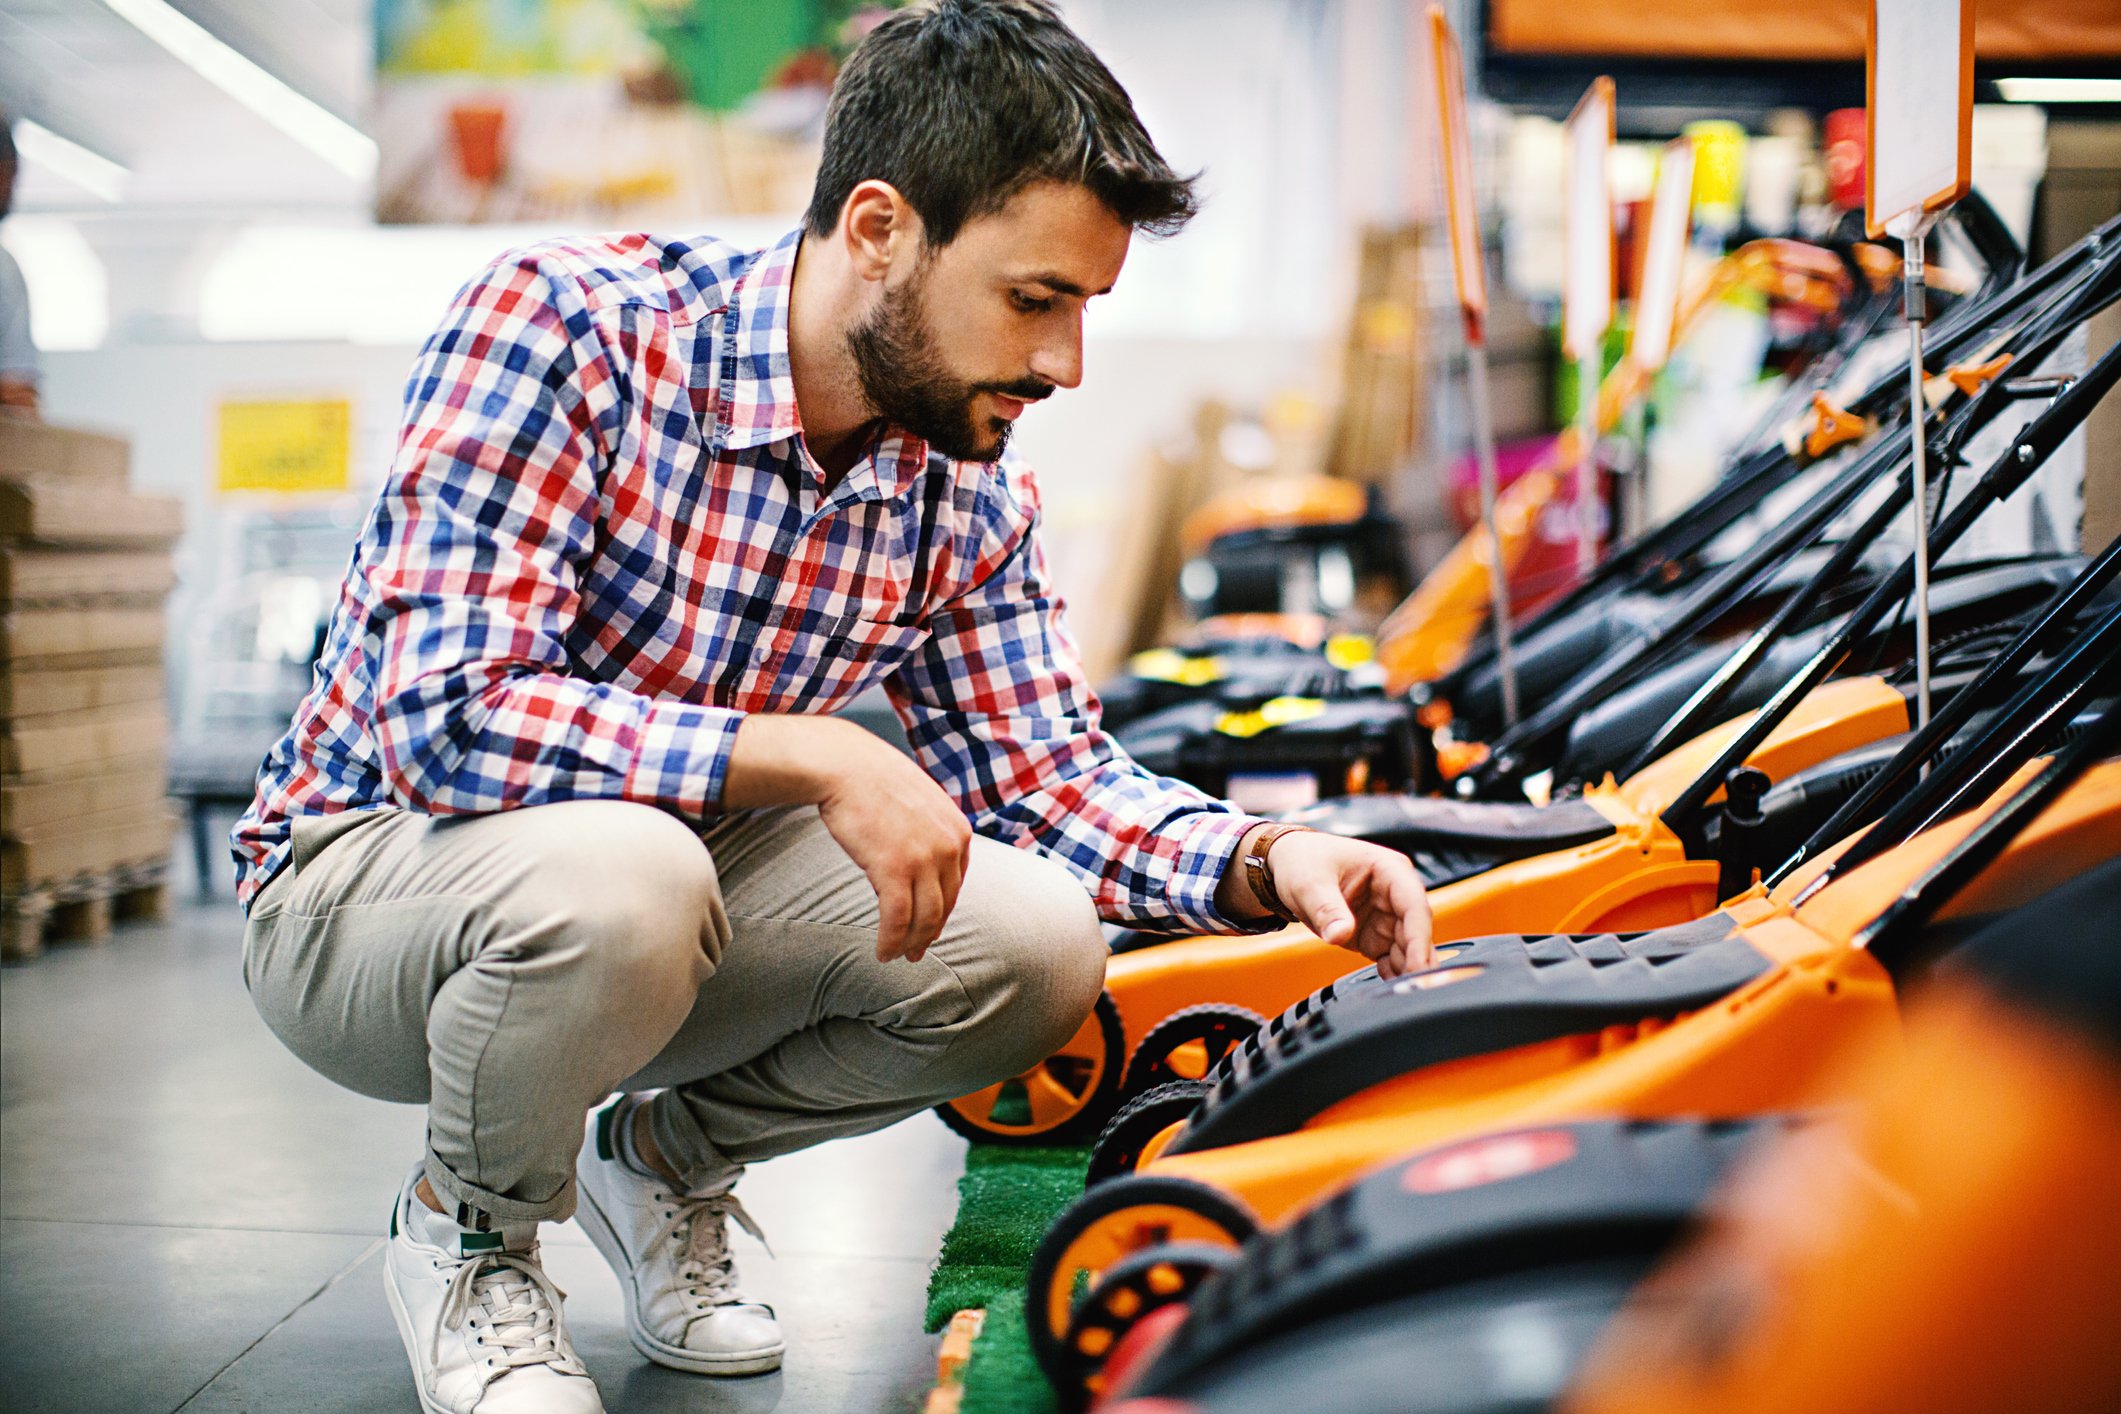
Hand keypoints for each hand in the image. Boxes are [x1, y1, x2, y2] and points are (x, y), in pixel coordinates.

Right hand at [723, 715, 972, 963]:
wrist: (845, 765)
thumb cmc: (873, 780)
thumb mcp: (920, 801)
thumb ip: (931, 830)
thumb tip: (923, 859)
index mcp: (958, 829)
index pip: (956, 884)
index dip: (942, 911)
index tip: (930, 927)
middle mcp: (948, 846)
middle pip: (944, 905)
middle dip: (929, 933)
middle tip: (915, 953)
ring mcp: (923, 859)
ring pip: (925, 918)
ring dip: (911, 944)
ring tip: (897, 956)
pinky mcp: (894, 869)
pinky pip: (897, 919)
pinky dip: (891, 941)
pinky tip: (882, 952)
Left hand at [1258, 829, 1431, 979]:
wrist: (1288, 865)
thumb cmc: (1304, 860)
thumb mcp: (1310, 883)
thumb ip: (1327, 910)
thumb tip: (1340, 935)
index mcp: (1390, 870)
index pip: (1414, 906)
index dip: (1419, 938)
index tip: (1417, 966)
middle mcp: (1395, 893)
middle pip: (1416, 932)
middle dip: (1417, 961)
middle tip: (1414, 989)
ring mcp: (1387, 916)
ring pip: (1408, 949)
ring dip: (1406, 971)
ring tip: (1401, 994)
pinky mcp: (1375, 934)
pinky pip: (1392, 958)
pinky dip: (1392, 973)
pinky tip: (1389, 988)